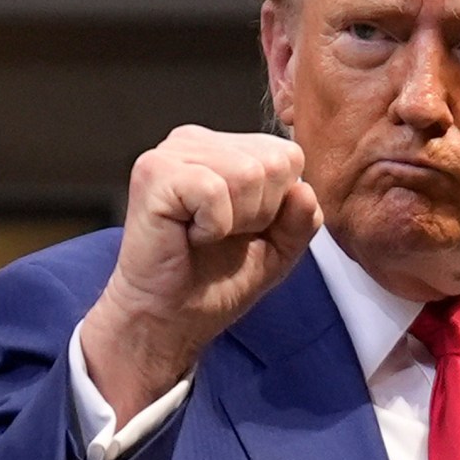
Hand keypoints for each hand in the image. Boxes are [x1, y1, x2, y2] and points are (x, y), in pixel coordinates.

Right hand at [83, 125, 322, 420]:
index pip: (289, 155)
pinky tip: (189, 235)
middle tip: (223, 235)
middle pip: (274, 163)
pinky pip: (215, 191)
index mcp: (226, 149)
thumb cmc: (214, 282)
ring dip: (236, 222)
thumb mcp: (279, 249)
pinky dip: (212, 226)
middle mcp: (197, 141)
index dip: (280, 204)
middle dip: (261, 213)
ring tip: (205, 235)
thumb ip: (303, 218)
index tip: (245, 229)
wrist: (169, 317)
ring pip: (248, 174)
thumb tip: (305, 189)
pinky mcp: (154, 172)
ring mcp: (173, 152)